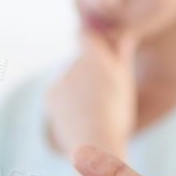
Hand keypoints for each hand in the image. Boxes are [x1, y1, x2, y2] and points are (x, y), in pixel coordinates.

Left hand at [45, 28, 139, 156]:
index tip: (97, 46)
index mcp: (94, 57)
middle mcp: (73, 63)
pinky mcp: (50, 93)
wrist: (94, 143)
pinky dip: (68, 96)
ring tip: (92, 106)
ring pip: (70, 73)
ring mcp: (59, 78)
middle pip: (79, 57)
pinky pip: (60, 88)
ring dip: (78, 83)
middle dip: (88, 67)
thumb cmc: (116, 113)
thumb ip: (121, 54)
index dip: (90, 38)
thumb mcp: (124, 81)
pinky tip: (80, 112)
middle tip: (101, 90)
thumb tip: (126, 33)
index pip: (84, 33)